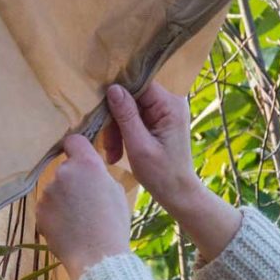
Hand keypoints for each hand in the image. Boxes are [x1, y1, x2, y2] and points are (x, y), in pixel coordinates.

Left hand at [35, 132, 132, 279]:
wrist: (98, 258)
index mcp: (87, 164)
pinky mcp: (39, 212)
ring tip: (78, 221)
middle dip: (72, 181)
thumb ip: (99, 175)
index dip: (77, 149)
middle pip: (65, 169)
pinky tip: (68, 230)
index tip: (79, 159)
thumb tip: (89, 175)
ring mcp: (48, 193)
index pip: (74, 141)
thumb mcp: (116, 192)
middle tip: (86, 203)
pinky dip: (55, 216)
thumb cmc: (114, 226)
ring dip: (63, 200)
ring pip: (55, 190)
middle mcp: (63, 173)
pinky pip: (47, 208)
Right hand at [99, 80, 196, 211]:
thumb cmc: (162, 175)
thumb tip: (113, 88)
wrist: (178, 194)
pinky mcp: (159, 122)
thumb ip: (126, 116)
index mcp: (170, 106)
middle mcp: (170, 103)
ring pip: (131, 110)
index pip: (139, 85)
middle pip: (133, 98)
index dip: (118, 94)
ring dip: (118, 130)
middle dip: (116, 120)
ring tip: (112, 154)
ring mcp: (165, 112)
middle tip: (108, 145)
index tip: (102, 110)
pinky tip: (118, 152)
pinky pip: (135, 120)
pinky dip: (124, 134)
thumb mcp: (139, 146)